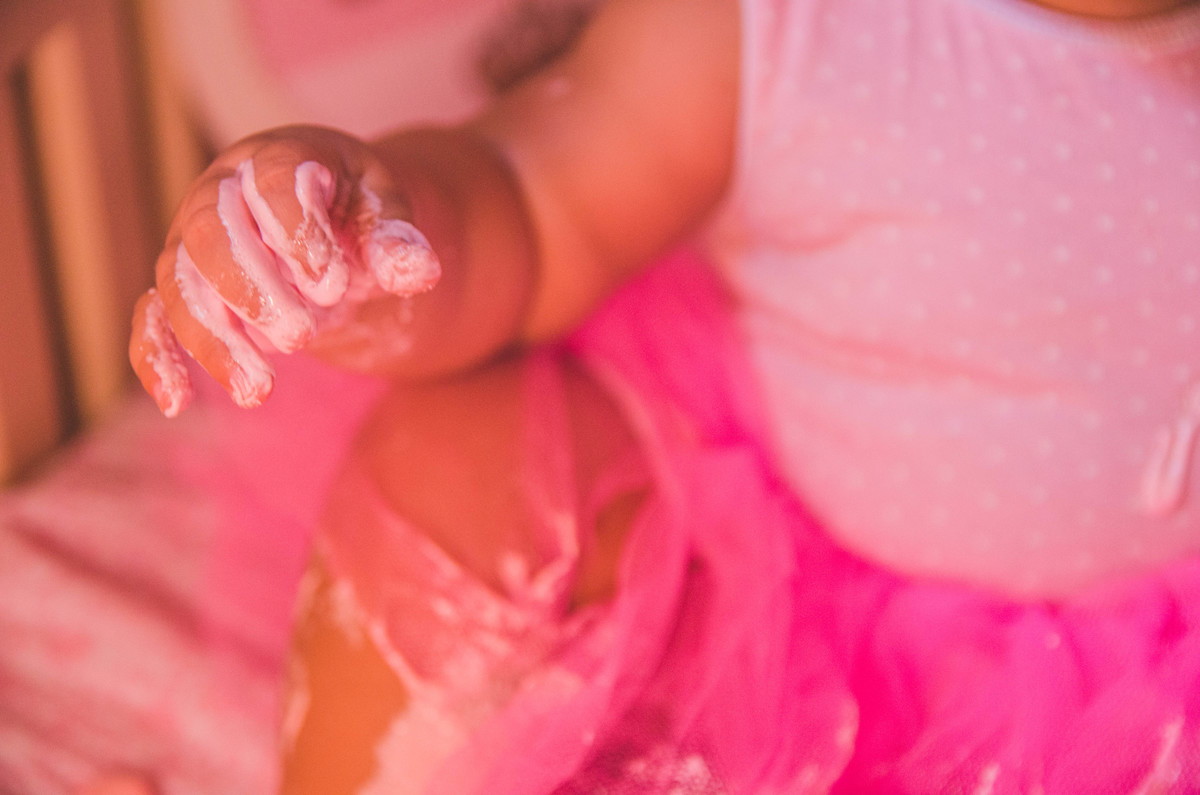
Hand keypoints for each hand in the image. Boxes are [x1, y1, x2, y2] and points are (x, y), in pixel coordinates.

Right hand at [129, 126, 439, 415]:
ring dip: (214, 340)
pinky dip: (157, 357)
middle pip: (211, 234)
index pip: (274, 180)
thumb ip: (398, 238)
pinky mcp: (184, 287)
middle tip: (300, 338)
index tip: (332, 283)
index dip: (298, 230)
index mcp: (281, 157)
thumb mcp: (390, 214)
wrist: (335, 230)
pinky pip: (152, 318)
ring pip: (180, 284)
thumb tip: (417, 270)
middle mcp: (223, 191)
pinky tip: (176, 402)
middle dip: (252, 290)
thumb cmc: (361, 213)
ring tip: (259, 391)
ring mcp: (194, 240)